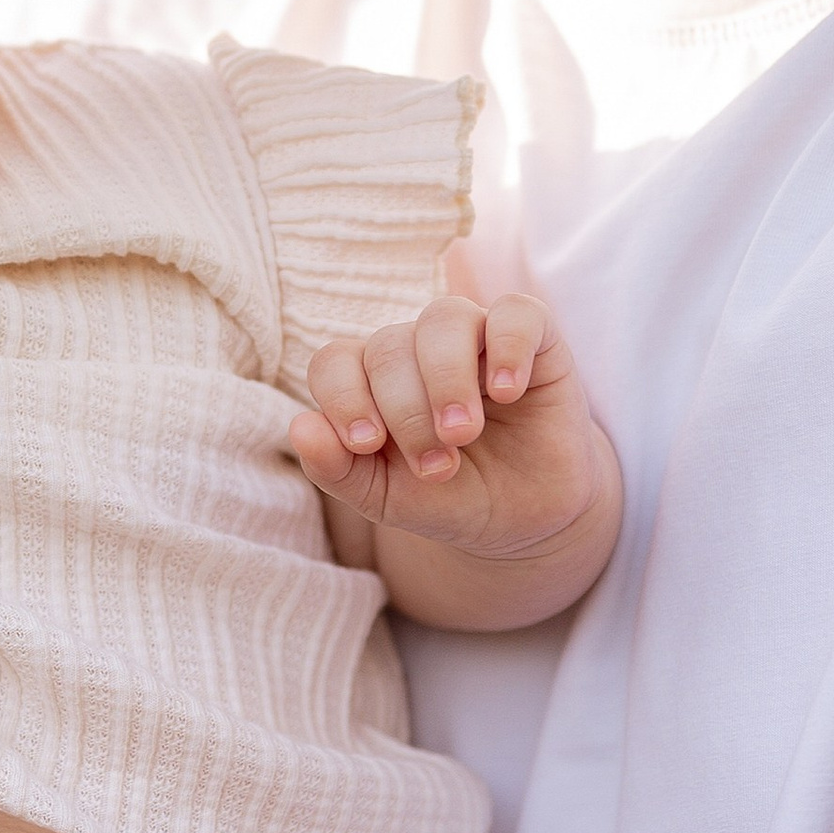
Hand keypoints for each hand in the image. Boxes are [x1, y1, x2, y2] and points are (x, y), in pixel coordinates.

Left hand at [289, 267, 613, 562]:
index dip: (343, 397)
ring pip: (444, 318)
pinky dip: (507, 346)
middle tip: (435, 469)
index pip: (335, 361)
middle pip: (388, 347)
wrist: (525, 519)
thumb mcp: (386, 497)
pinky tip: (506, 392)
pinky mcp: (534, 339)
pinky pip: (516, 313)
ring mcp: (475, 337)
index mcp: (370, 379)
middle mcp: (416, 348)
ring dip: (446, 378)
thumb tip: (300, 428)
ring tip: (461, 434)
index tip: (366, 444)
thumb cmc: (448, 498)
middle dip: (405, 411)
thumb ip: (336, 469)